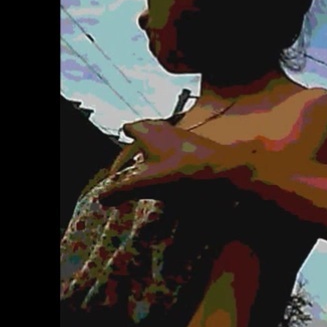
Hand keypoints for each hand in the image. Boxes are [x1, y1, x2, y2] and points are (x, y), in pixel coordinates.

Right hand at [98, 119, 233, 206]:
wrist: (225, 170)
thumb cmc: (182, 171)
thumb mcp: (147, 182)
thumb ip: (122, 189)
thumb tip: (101, 198)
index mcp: (149, 131)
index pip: (130, 129)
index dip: (123, 144)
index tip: (119, 163)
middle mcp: (166, 128)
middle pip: (147, 132)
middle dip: (138, 147)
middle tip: (133, 163)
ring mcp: (185, 135)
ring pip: (164, 140)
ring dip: (156, 154)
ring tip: (152, 172)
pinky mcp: (199, 146)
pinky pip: (179, 150)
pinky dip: (171, 160)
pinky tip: (174, 176)